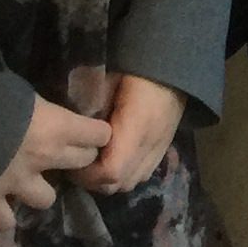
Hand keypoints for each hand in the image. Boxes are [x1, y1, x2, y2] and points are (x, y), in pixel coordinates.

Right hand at [0, 96, 111, 231]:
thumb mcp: (17, 89)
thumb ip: (35, 106)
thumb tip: (39, 109)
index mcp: (55, 126)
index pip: (99, 135)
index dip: (95, 132)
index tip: (89, 129)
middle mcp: (44, 158)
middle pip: (82, 164)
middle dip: (77, 157)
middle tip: (59, 151)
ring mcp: (16, 184)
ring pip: (46, 199)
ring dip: (38, 191)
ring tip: (25, 182)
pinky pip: (5, 221)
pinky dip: (2, 215)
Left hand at [73, 75, 186, 195]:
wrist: (175, 63)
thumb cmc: (136, 69)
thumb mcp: (106, 80)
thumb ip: (90, 106)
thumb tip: (73, 129)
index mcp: (136, 126)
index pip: (112, 170)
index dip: (87, 175)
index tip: (72, 162)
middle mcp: (151, 143)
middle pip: (120, 184)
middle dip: (95, 181)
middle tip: (79, 164)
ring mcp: (160, 147)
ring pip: (131, 183)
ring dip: (110, 180)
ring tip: (96, 162)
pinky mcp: (164, 147)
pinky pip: (142, 174)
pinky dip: (125, 174)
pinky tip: (114, 158)